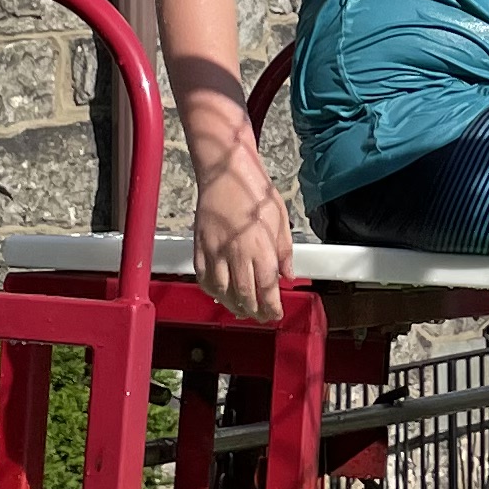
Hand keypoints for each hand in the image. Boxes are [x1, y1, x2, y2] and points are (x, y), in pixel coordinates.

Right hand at [192, 154, 291, 323]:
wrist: (225, 172)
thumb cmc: (255, 191)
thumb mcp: (280, 219)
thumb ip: (284, 251)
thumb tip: (288, 275)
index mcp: (260, 247)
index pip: (267, 288)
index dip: (272, 307)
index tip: (276, 314)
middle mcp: (236, 253)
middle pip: (245, 295)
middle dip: (255, 311)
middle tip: (262, 317)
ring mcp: (215, 251)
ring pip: (222, 292)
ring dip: (233, 306)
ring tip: (242, 311)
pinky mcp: (199, 247)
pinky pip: (204, 278)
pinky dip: (212, 291)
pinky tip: (221, 295)